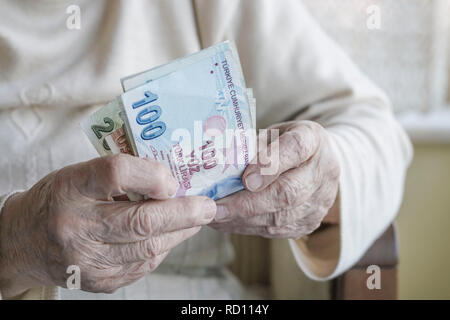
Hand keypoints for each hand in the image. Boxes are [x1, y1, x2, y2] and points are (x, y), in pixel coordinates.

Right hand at [0, 154, 215, 297]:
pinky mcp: (99, 281)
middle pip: (141, 221)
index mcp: (72, 187)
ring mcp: (87, 259)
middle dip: (184, 214)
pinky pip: (143, 265)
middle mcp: (76, 226)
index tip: (173, 180)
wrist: (25, 242)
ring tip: (196, 219)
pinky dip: (163, 248)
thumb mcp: (82, 174)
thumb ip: (123, 175)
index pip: (116, 173)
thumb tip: (173, 182)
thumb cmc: (61, 199)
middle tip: (208, 206)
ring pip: (148, 248)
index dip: (152, 175)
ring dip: (180, 232)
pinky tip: (169, 236)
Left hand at [210, 120, 338, 238]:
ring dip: (243, 219)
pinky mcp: (310, 222)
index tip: (245, 178)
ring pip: (281, 217)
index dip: (270, 164)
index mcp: (312, 139)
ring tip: (214, 217)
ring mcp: (320, 200)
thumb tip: (217, 166)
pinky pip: (277, 230)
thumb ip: (252, 146)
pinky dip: (247, 227)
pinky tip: (226, 223)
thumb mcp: (270, 133)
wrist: (318, 162)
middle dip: (248, 203)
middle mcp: (322, 170)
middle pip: (288, 192)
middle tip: (216, 208)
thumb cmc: (284, 143)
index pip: (296, 149)